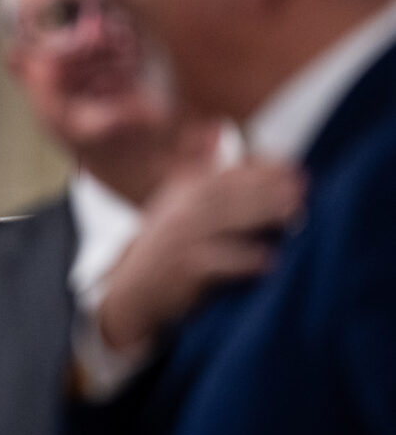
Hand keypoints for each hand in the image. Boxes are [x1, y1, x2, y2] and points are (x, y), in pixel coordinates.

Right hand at [98, 158, 305, 354]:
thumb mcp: (182, 207)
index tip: (295, 172)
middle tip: (301, 192)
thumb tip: (236, 143)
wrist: (134, 291)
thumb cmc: (172, 249)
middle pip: (227, 192)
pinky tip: (270, 260)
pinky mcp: (183, 268)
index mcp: (182, 190)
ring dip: (262, 215)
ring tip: (295, 216)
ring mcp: (179, 238)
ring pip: (224, 220)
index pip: (226, 172)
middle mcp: (178, 209)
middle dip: (266, 189)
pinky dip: (245, 260)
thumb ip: (210, 179)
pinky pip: (218, 262)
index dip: (262, 169)